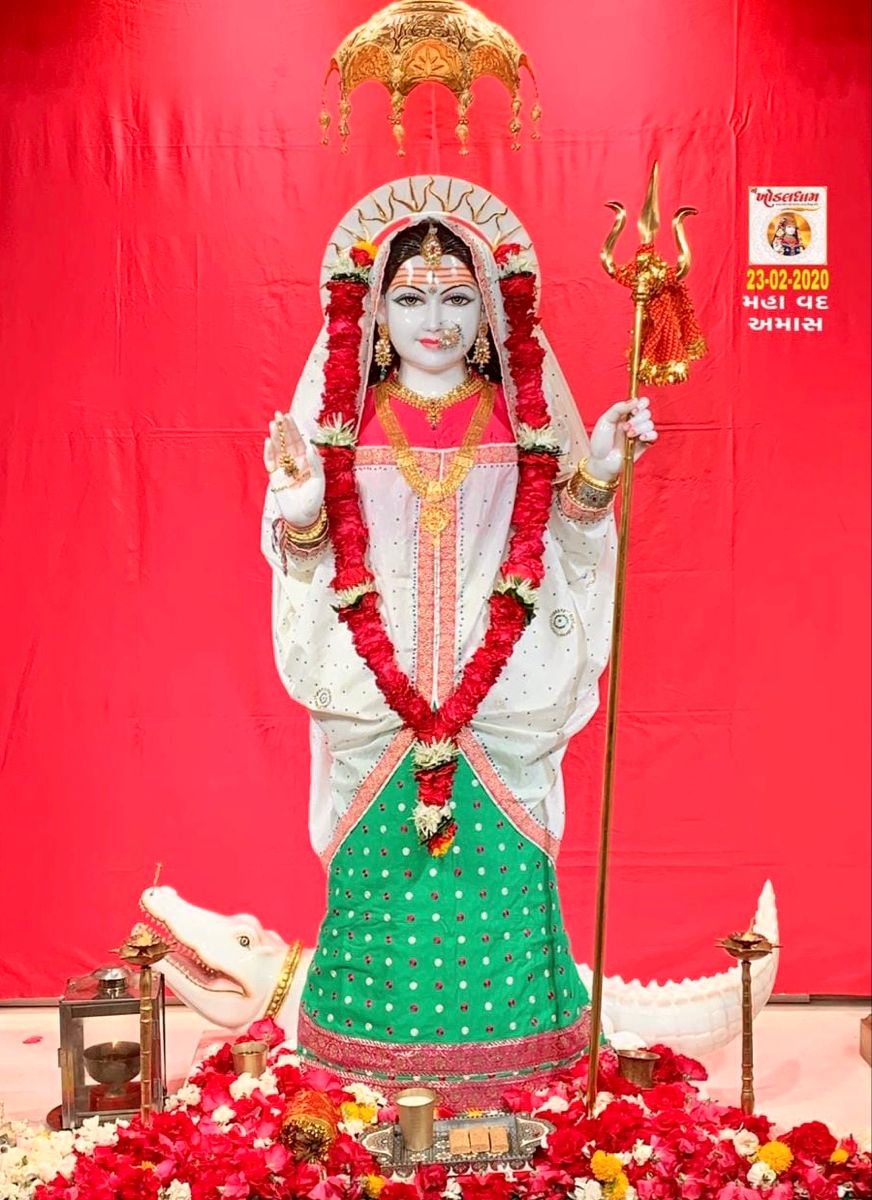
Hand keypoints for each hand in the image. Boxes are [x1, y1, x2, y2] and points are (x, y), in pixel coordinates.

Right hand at [263, 411, 324, 526]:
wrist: (303, 516)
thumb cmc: (314, 499)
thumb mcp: (319, 480)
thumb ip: (315, 463)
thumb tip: (309, 446)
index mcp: (306, 461)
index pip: (299, 441)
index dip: (294, 429)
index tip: (289, 417)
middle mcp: (294, 463)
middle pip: (287, 442)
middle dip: (283, 428)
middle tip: (278, 415)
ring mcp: (283, 469)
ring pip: (278, 450)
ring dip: (275, 437)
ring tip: (272, 424)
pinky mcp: (275, 477)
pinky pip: (270, 462)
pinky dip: (269, 452)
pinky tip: (269, 441)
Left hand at [586, 397, 657, 482]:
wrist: (601, 462)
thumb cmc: (600, 442)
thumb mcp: (605, 421)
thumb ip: (618, 408)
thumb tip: (635, 400)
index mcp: (625, 415)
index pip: (641, 403)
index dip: (641, 404)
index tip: (634, 410)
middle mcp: (634, 423)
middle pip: (647, 413)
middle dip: (637, 419)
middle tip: (626, 428)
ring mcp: (639, 434)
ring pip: (650, 424)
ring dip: (640, 428)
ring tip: (629, 435)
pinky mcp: (644, 445)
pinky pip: (654, 436)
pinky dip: (650, 435)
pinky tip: (641, 438)